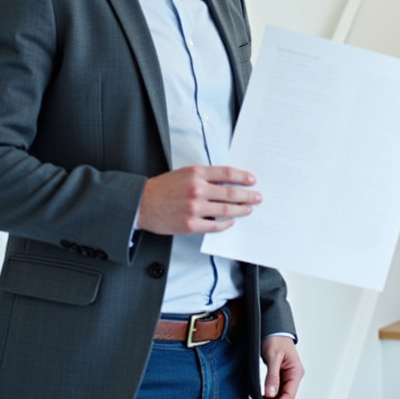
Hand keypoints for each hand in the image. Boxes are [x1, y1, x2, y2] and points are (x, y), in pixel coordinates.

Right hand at [136, 166, 260, 235]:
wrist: (141, 204)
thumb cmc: (162, 188)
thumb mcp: (183, 174)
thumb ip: (204, 177)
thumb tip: (228, 182)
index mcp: (195, 173)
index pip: (226, 173)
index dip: (242, 176)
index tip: (252, 180)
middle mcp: (196, 189)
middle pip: (230, 192)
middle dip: (247, 195)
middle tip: (258, 197)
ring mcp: (194, 208)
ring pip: (226, 209)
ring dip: (241, 210)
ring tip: (249, 209)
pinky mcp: (190, 225)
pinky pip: (215, 225)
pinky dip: (225, 223)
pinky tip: (231, 221)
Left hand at [256, 335, 302, 398]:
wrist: (274, 329)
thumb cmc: (276, 339)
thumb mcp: (273, 357)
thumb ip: (272, 376)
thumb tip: (271, 394)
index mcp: (296, 372)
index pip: (289, 395)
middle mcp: (294, 376)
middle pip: (286, 397)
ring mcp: (288, 376)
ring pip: (281, 395)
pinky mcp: (281, 375)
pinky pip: (277, 389)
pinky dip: (270, 395)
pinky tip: (262, 396)